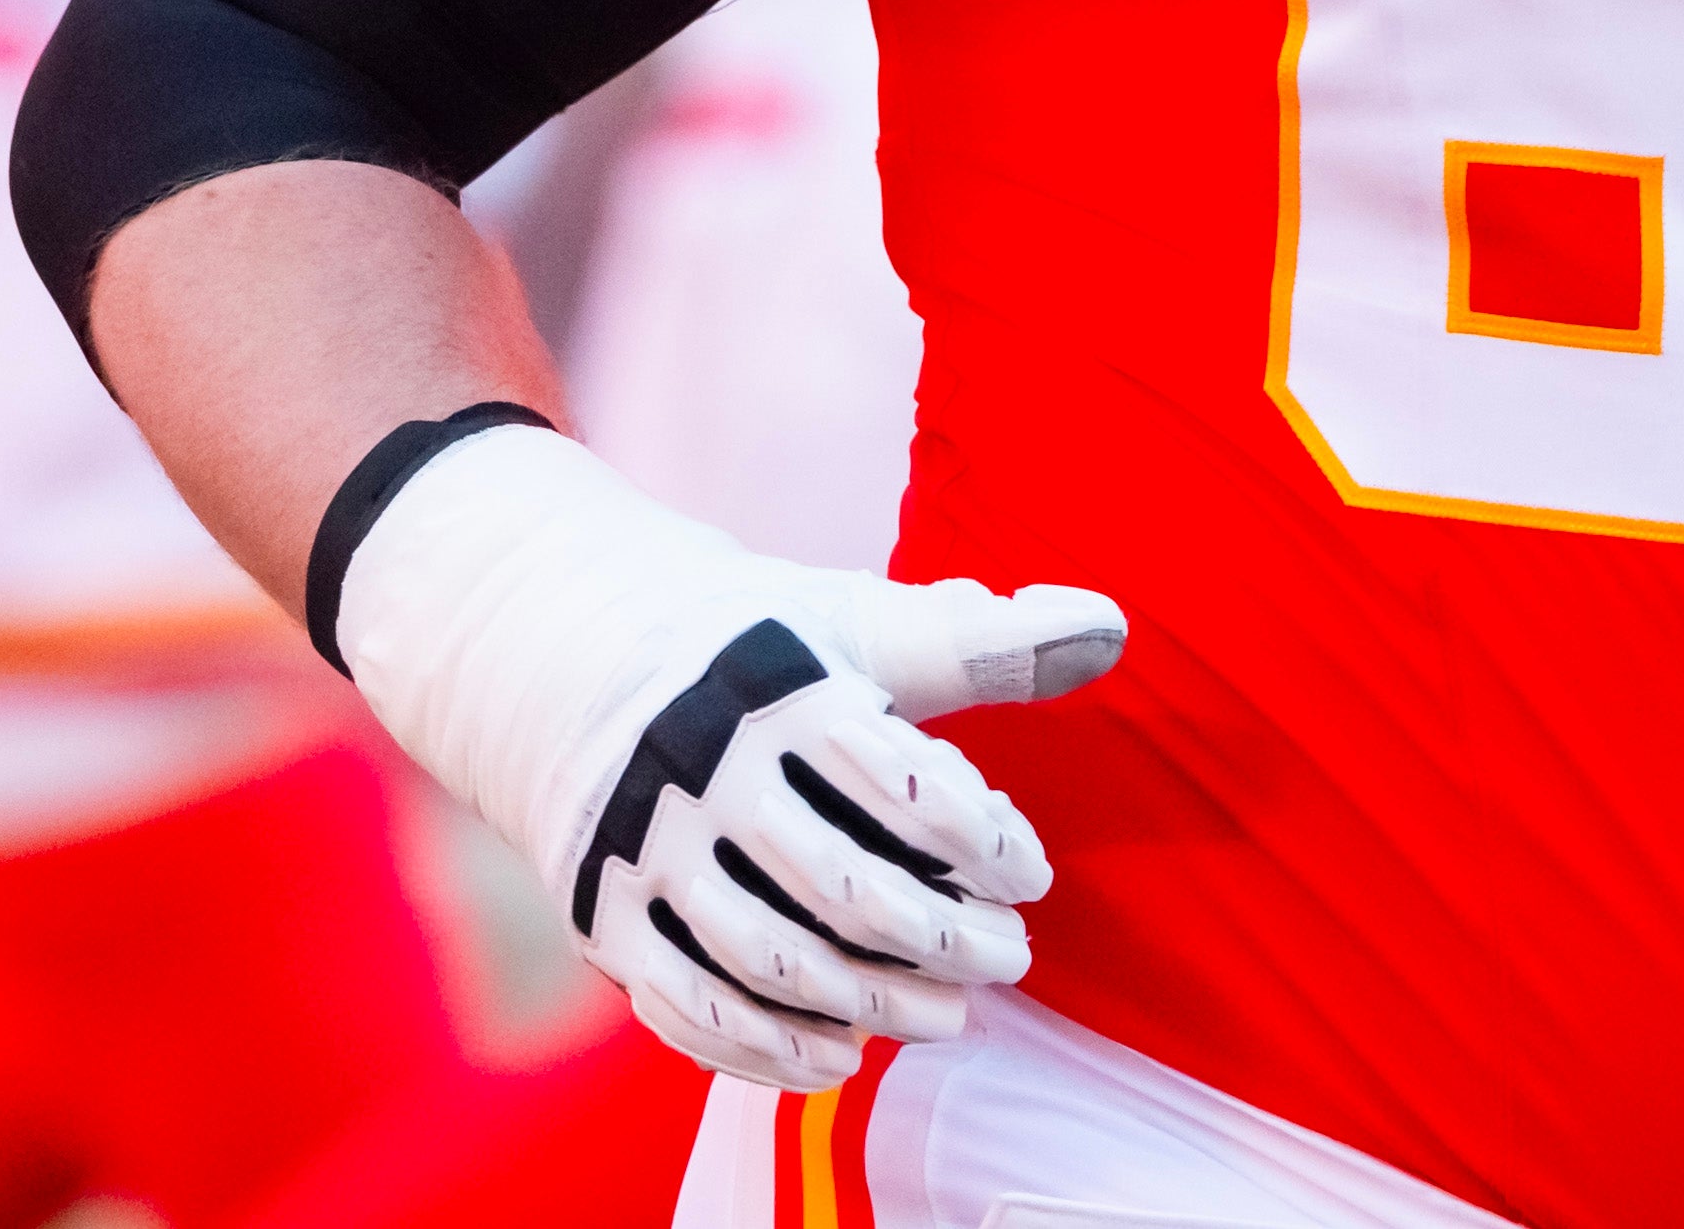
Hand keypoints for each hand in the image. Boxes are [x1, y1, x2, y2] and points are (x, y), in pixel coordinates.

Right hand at [328, 422, 1122, 1089]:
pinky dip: (764, 1049)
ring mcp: (647, 851)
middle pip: (847, 886)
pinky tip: (838, 1060)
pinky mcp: (602, 914)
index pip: (906, 785)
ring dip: (871, 1005)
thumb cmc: (759, 647)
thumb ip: (983, 640)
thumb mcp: (861, 623)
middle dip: (944, 939)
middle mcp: (708, 773)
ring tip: (948, 1019)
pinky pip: (687, 1007)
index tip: (1034, 876)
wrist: (572, 658)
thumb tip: (1111, 625)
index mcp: (783, 692)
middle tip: (1011, 960)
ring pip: (771, 958)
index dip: (985, 840)